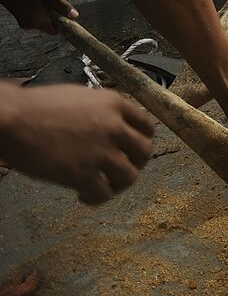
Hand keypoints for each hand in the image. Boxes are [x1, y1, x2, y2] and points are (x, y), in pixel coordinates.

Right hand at [0, 85, 153, 204]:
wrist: (12, 119)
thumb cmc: (36, 107)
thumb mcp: (80, 96)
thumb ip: (101, 110)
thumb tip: (109, 122)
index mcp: (114, 104)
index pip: (147, 125)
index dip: (141, 140)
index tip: (133, 150)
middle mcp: (114, 126)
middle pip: (144, 152)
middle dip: (135, 164)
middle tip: (121, 171)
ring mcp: (100, 151)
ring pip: (129, 176)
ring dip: (118, 185)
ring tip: (104, 186)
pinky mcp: (82, 174)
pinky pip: (104, 194)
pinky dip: (97, 198)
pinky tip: (83, 195)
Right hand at [3, 0, 77, 34]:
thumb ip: (62, 6)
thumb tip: (74, 15)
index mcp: (38, 22)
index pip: (55, 30)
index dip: (63, 23)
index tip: (68, 15)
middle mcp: (29, 24)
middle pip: (49, 23)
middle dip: (54, 13)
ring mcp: (23, 20)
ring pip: (41, 17)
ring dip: (45, 9)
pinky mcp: (19, 14)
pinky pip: (33, 14)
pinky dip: (37, 7)